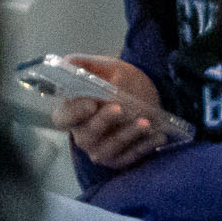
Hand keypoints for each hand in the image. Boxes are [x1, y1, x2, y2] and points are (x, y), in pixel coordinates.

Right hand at [59, 55, 171, 169]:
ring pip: (108, 149)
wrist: (141, 93)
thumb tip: (68, 62)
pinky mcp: (118, 159)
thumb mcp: (106, 68)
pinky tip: (158, 136)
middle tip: (120, 109)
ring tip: (145, 122)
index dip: (74, 113)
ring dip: (127, 136)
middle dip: (103, 122)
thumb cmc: (116, 80)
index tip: (91, 103)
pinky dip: (144, 147)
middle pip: (86, 136)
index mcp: (72, 112)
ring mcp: (99, 149)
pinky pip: (129, 157)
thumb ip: (88, 66)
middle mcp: (82, 134)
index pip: (63, 118)